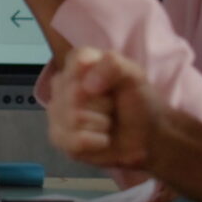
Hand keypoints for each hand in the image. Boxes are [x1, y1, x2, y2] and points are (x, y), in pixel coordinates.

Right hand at [46, 48, 155, 169]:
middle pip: (75, 93)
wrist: (145, 136)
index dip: (101, 74)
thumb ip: (113, 66)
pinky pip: (76, 140)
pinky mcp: (59, 137)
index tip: (114, 83)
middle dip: (104, 104)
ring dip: (102, 124)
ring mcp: (56, 111)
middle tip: (112, 106)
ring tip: (107, 122)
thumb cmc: (137, 102)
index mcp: (78, 63)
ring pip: (75, 118)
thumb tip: (86, 86)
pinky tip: (102, 138)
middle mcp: (62, 84)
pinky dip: (98, 141)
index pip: (79, 60)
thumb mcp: (134, 76)